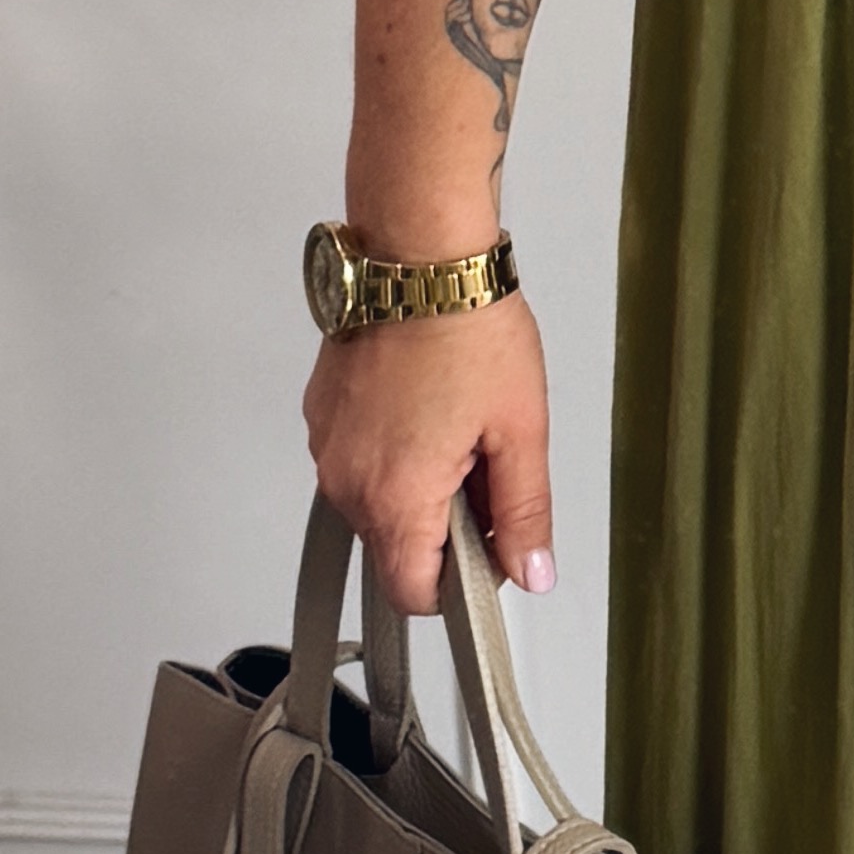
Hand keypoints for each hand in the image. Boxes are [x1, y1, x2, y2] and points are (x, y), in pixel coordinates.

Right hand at [304, 293, 553, 627]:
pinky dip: (393, 453)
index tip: (490, 545)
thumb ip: (523, 514)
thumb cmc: (468, 331)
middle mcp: (347, 480)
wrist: (418, 260)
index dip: (460, 584)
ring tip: (456, 426)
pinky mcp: (322, 416)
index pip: (412, 593)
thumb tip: (530, 571)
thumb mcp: (520, 432)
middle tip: (484, 465)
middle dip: (445, 527)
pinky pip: (359, 462)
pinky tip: (426, 408)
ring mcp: (328, 446)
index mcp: (395, 497)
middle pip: (395, 548)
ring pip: (377, 504)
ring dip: (419, 488)